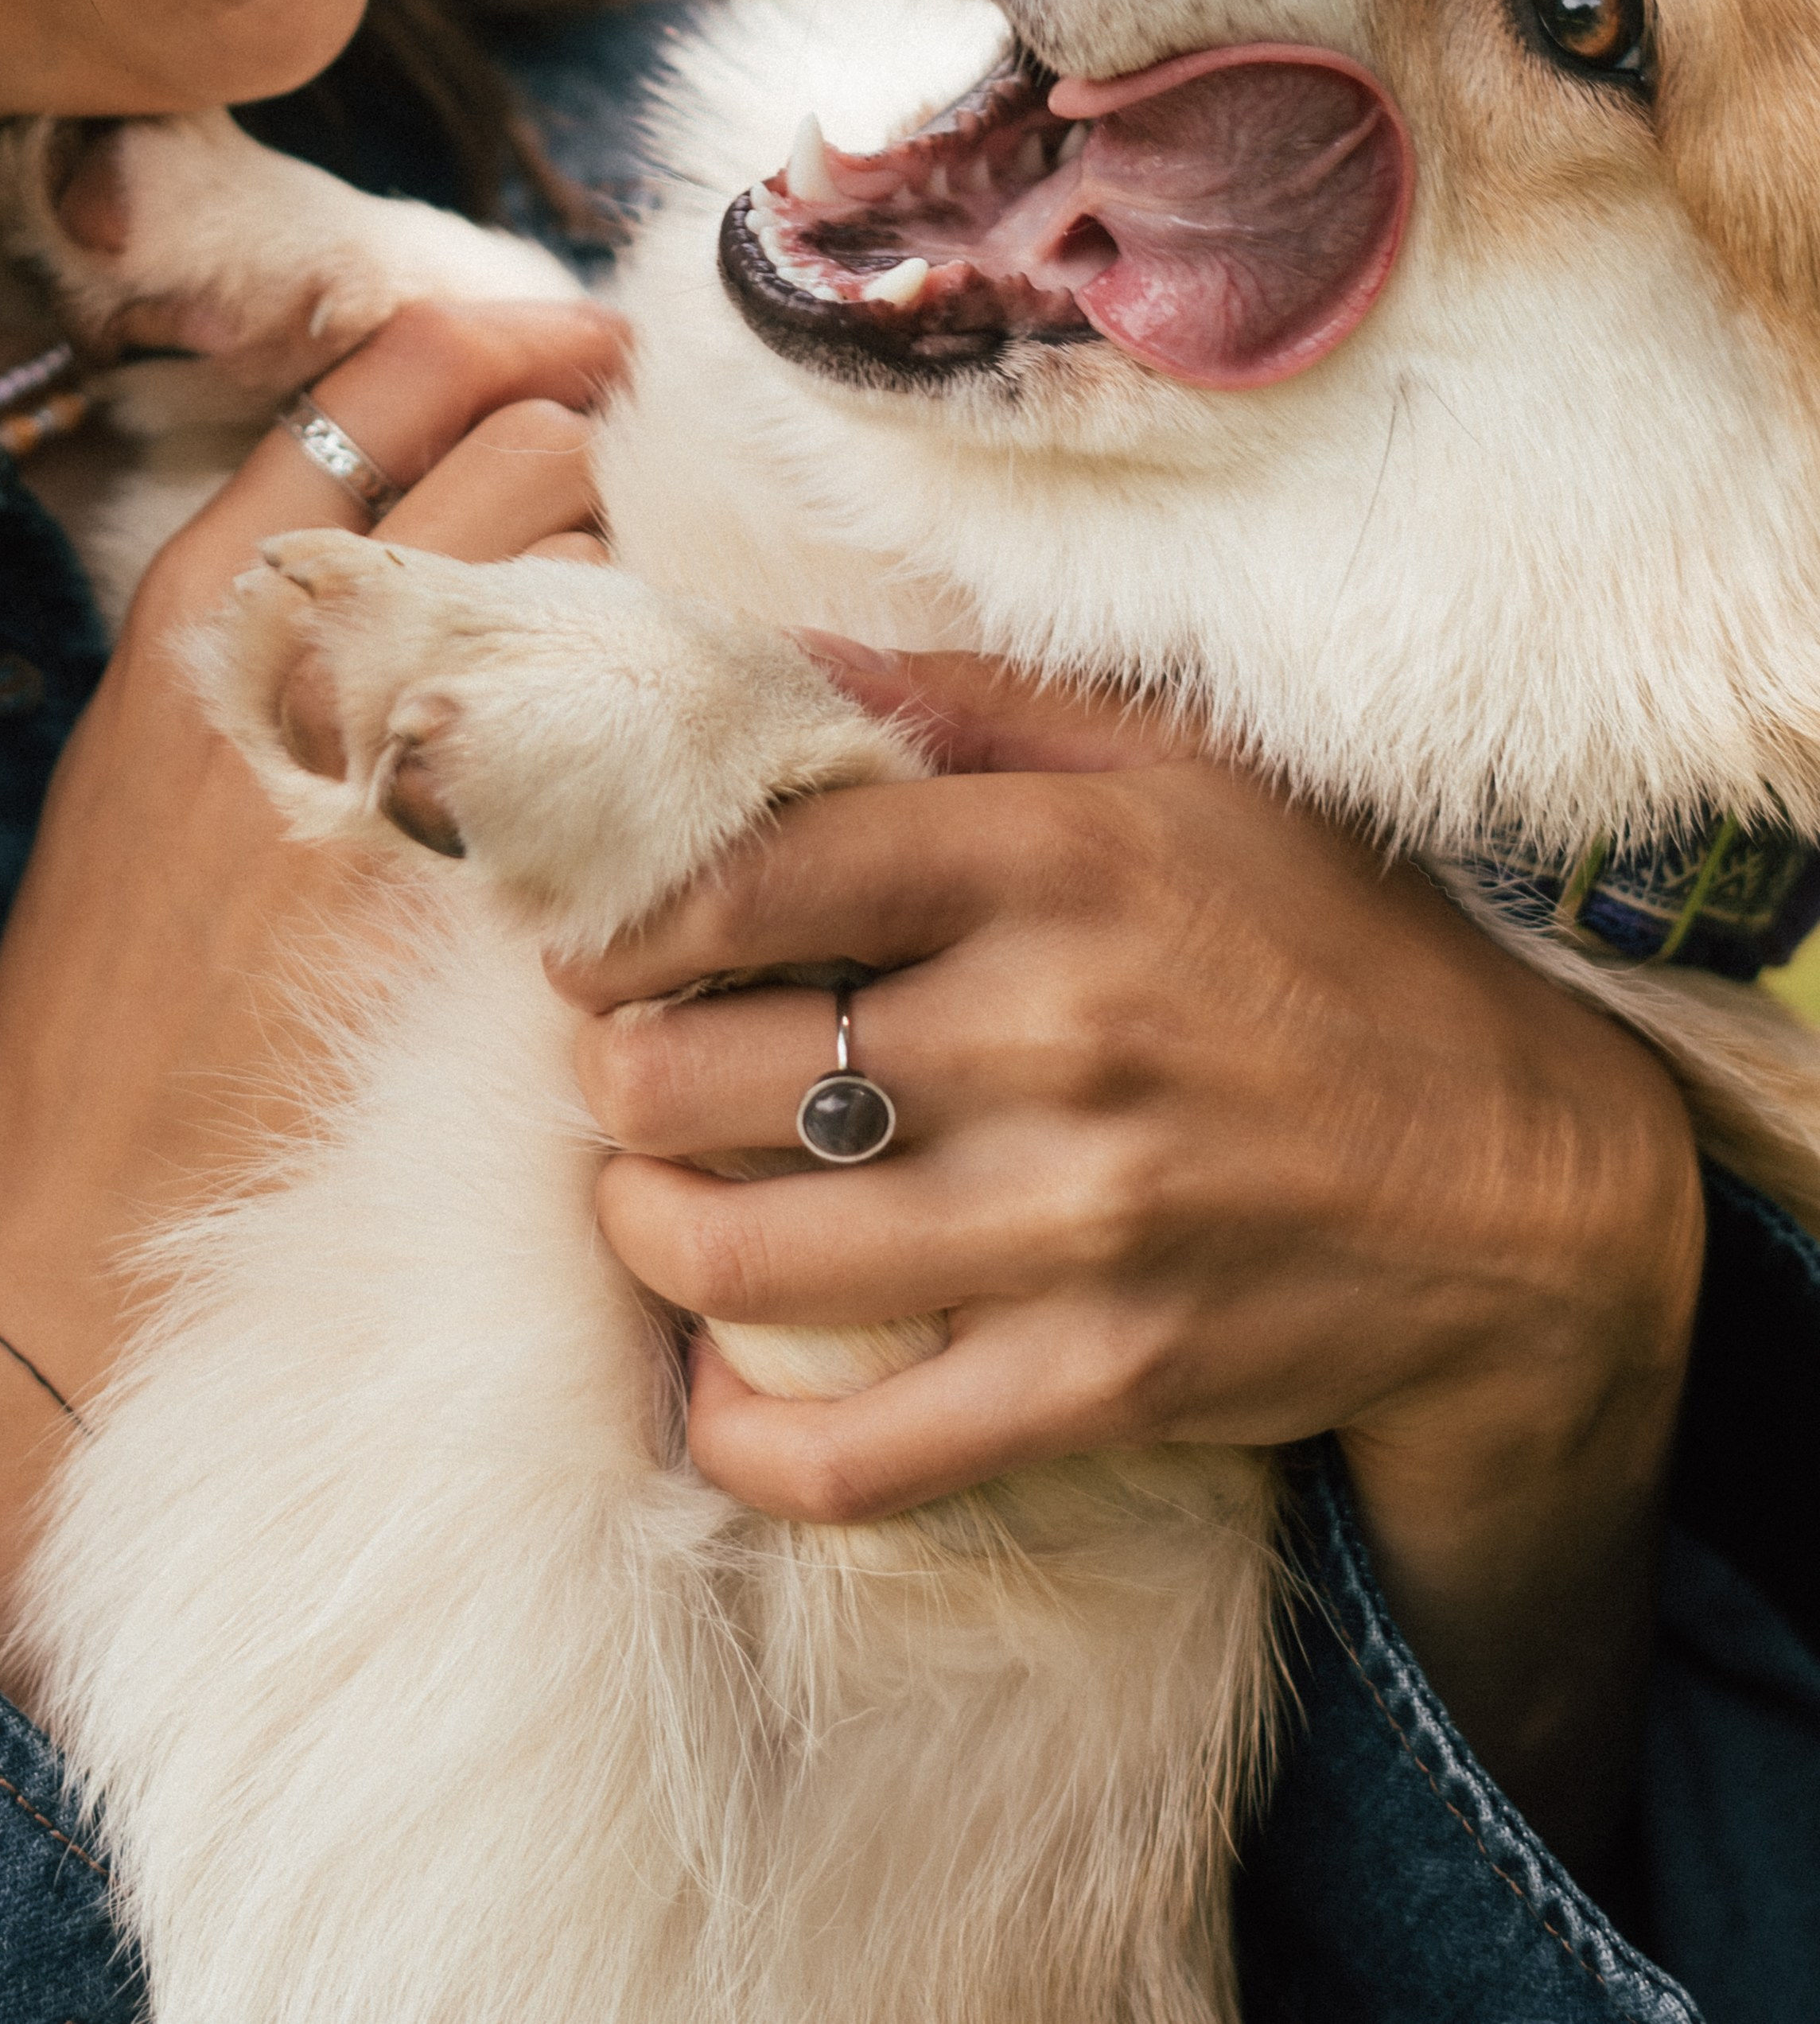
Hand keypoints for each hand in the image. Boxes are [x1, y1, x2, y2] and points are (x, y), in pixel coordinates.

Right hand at [0, 295, 626, 1680]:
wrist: (89, 1199)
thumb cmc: (125, 979)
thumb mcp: (154, 746)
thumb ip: (282, 611)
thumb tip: (435, 504)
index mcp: (214, 597)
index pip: (403, 378)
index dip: (525, 340)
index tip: (592, 351)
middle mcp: (323, 646)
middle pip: (542, 459)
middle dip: (599, 495)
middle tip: (609, 569)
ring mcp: (432, 759)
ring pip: (620, 583)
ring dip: (646, 612)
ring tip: (621, 695)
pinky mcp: (518, 882)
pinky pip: (662, 739)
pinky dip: (680, 741)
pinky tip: (668, 794)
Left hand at [554, 649, 1703, 1877]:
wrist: (1522, 1190)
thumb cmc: (1328, 943)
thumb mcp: (1181, 769)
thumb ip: (967, 703)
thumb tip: (767, 653)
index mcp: (1058, 861)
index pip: (744, 879)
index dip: (613, 914)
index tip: (584, 935)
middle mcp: (1052, 1035)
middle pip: (694, 1073)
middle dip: (610, 1071)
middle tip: (619, 1062)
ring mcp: (1074, 1223)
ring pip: (736, 1258)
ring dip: (643, 1227)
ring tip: (649, 1191)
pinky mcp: (1101, 1381)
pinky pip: (852, 1454)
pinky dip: (740, 1435)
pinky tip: (714, 1385)